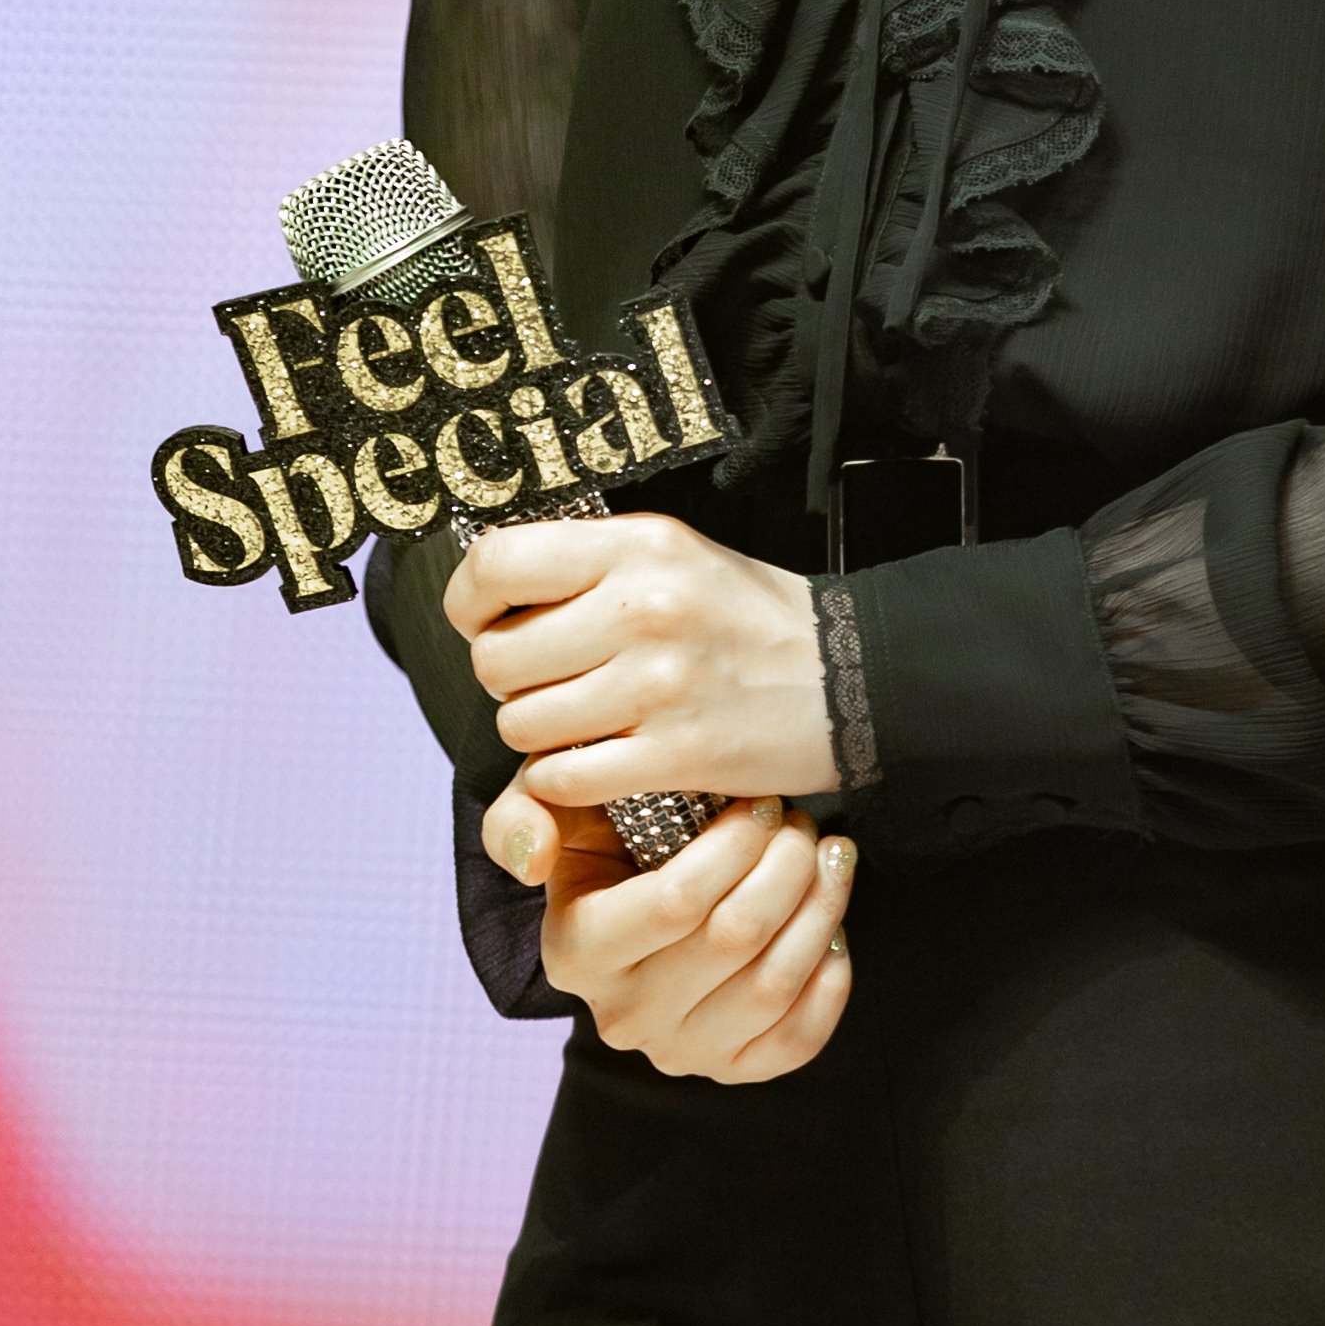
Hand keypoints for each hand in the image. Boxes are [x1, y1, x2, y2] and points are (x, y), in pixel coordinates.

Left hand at [445, 511, 837, 814]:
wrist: (853, 678)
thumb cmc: (747, 618)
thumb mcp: (675, 557)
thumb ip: (588, 566)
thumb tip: (489, 590)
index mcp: (639, 545)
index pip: (497, 563)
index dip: (471, 601)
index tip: (489, 620)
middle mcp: (644, 607)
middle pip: (497, 658)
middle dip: (511, 680)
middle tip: (556, 679)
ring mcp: (659, 684)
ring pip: (522, 724)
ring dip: (540, 735)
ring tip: (588, 721)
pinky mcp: (675, 754)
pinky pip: (563, 779)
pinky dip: (569, 780)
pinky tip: (607, 760)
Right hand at [484, 782, 854, 1081]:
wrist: (646, 898)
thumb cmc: (612, 837)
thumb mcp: (559, 809)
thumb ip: (523, 813)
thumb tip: (532, 858)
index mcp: (576, 951)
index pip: (676, 902)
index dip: (736, 847)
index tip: (764, 804)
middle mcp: (622, 1015)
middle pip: (734, 938)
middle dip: (788, 867)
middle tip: (803, 824)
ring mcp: (677, 1052)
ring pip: (773, 983)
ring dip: (820, 908)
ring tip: (829, 856)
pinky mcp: (729, 1070)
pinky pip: (797, 1039)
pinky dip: (830, 977)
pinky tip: (833, 925)